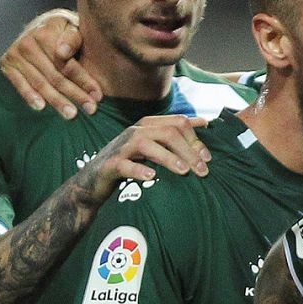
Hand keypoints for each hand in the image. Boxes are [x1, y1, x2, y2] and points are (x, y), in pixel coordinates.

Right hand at [0, 9, 98, 117]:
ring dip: (56, 100)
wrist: (38, 25)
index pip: (67, 63)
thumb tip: (63, 53)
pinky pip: (18, 83)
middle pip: (55, 75)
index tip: (98, 96)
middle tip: (90, 109)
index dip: (84, 80)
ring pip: (40, 83)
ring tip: (70, 114)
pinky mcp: (6, 64)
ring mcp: (15, 54)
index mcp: (45, 34)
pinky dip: (29, 95)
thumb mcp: (71, 28)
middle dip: (74, 94)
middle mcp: (28, 44)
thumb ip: (72, 39)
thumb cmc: (62, 31)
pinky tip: (40, 107)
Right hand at [73, 114, 210, 204]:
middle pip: (167, 132)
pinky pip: (124, 165)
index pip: (178, 123)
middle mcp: (135, 132)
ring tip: (184, 171)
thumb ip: (176, 135)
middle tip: (203, 170)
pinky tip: (152, 176)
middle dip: (188, 150)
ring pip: (147, 144)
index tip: (208, 158)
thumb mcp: (155, 146)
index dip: (196, 139)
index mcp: (148, 125)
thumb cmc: (130, 162)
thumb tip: (203, 122)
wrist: (94, 181)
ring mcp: (121, 147)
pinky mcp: (110, 165)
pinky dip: (138, 170)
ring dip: (168, 157)